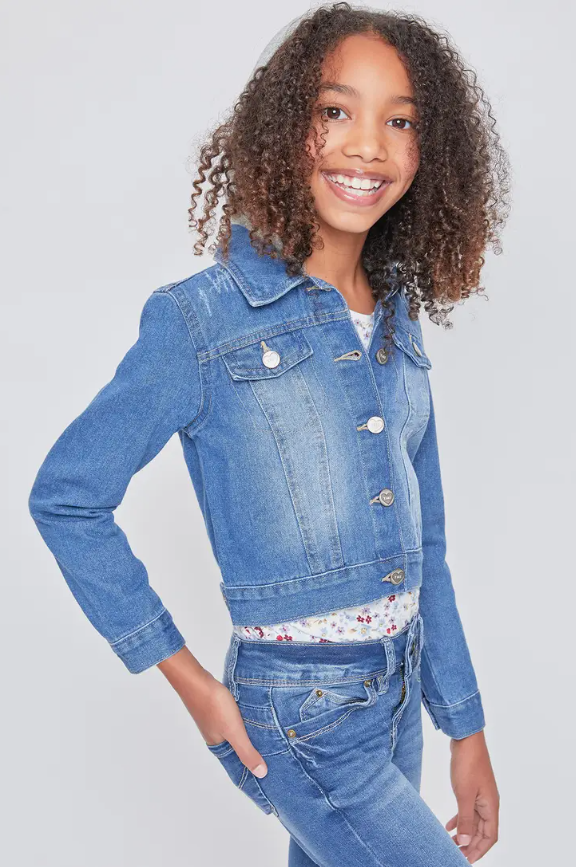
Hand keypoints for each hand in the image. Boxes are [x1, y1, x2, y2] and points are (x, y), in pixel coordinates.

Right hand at [156, 647, 268, 777]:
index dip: (250, 771)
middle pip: (237, 749)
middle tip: (276, 757)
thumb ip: (247, 751)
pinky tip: (254, 718)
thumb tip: (261, 774)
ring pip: (237, 733)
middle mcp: (216, 736)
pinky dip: (245, 722)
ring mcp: (216, 721)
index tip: (268, 775)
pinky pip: (235, 720)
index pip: (237, 764)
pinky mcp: (218, 708)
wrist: (196, 679)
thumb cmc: (214, 706)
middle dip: (253, 753)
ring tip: (270, 738)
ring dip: (249, 736)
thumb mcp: (234, 731)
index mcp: (218, 746)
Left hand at [445, 729, 498, 862]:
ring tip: (452, 844)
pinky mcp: (472, 788)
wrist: (466, 739)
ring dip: (465, 834)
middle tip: (456, 854)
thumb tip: (465, 841)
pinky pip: (468, 810)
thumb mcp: (464, 795)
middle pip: (483, 832)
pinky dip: (460, 820)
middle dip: (471, 845)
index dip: (479, 850)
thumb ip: (465, 819)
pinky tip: (448, 826)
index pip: (490, 837)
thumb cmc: (468, 764)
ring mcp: (480, 795)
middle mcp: (488, 803)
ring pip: (475, 822)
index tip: (466, 860)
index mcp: (491, 806)